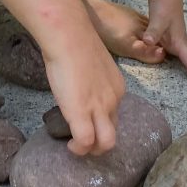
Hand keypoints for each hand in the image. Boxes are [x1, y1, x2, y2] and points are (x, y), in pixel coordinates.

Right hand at [43, 35, 125, 156]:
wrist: (70, 36)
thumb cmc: (75, 41)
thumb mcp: (91, 63)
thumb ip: (90, 78)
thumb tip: (78, 83)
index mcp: (117, 88)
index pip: (114, 114)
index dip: (99, 122)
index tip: (85, 119)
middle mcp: (114, 100)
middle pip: (113, 131)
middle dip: (99, 142)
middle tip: (82, 140)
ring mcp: (99, 108)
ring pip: (106, 143)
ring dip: (92, 150)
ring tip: (77, 147)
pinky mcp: (81, 113)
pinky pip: (86, 142)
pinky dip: (79, 148)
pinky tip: (70, 145)